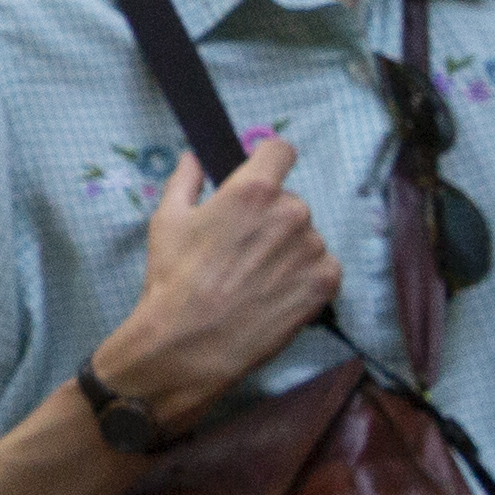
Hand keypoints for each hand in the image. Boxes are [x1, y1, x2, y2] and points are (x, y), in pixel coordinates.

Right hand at [83, 144, 339, 420]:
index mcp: (254, 190)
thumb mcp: (167, 220)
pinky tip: (275, 291)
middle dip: (270, 215)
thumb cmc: (174, 278)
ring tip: (256, 276)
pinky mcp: (326, 282)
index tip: (258, 175)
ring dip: (288, 247)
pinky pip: (322, 265)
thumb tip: (194, 158)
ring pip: (305, 235)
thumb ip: (185, 180)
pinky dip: (304, 274)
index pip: (281, 151)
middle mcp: (292, 212)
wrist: (191, 343)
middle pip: (290, 200)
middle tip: (242, 246)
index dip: (268, 160)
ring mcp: (314, 248)